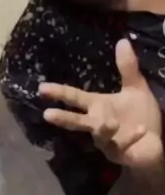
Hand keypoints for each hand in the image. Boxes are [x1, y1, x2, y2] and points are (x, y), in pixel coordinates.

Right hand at [39, 39, 162, 169]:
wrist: (154, 142)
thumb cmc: (140, 115)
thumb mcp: (135, 88)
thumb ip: (128, 68)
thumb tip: (122, 41)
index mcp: (98, 107)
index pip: (75, 98)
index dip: (59, 93)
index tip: (41, 87)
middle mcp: (98, 124)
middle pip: (77, 121)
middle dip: (63, 119)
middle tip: (47, 115)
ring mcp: (108, 142)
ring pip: (100, 136)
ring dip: (104, 129)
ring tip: (110, 122)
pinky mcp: (121, 154)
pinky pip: (123, 146)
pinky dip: (131, 137)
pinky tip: (139, 129)